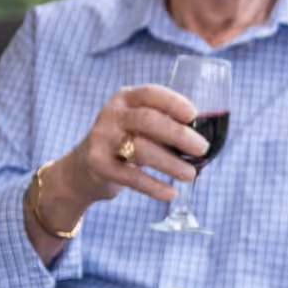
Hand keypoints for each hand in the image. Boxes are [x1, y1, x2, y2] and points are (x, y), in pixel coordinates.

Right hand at [52, 84, 208, 213]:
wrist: (82, 168)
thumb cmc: (125, 142)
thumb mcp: (139, 125)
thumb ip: (165, 124)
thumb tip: (206, 138)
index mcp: (126, 99)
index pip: (150, 93)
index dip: (173, 103)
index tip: (194, 115)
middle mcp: (112, 115)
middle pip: (148, 120)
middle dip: (179, 135)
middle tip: (202, 149)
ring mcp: (102, 139)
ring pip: (141, 149)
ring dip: (170, 163)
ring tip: (191, 175)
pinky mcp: (98, 165)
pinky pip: (131, 177)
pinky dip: (154, 186)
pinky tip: (171, 193)